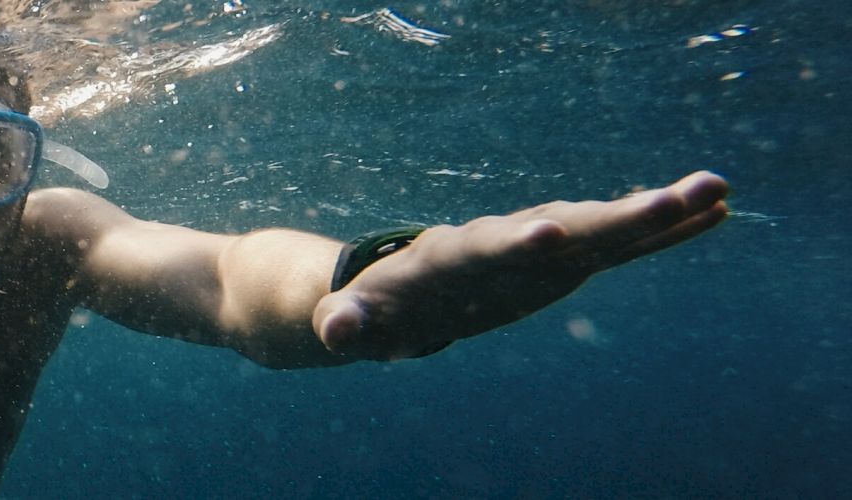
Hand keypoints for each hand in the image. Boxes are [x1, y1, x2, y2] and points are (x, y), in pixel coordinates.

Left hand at [311, 171, 730, 359]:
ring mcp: (542, 248)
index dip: (518, 241)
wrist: (392, 288)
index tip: (551, 232)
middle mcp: (506, 241)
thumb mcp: (352, 321)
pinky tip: (713, 214)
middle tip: (673, 197)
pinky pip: (621, 246)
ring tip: (714, 191)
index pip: (489, 245)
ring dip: (657, 213)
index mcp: (455, 256)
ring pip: (604, 228)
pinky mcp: (566, 262)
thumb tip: (332, 333)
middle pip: (565, 225)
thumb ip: (345, 324)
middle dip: (616, 216)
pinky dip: (662, 231)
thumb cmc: (372, 308)